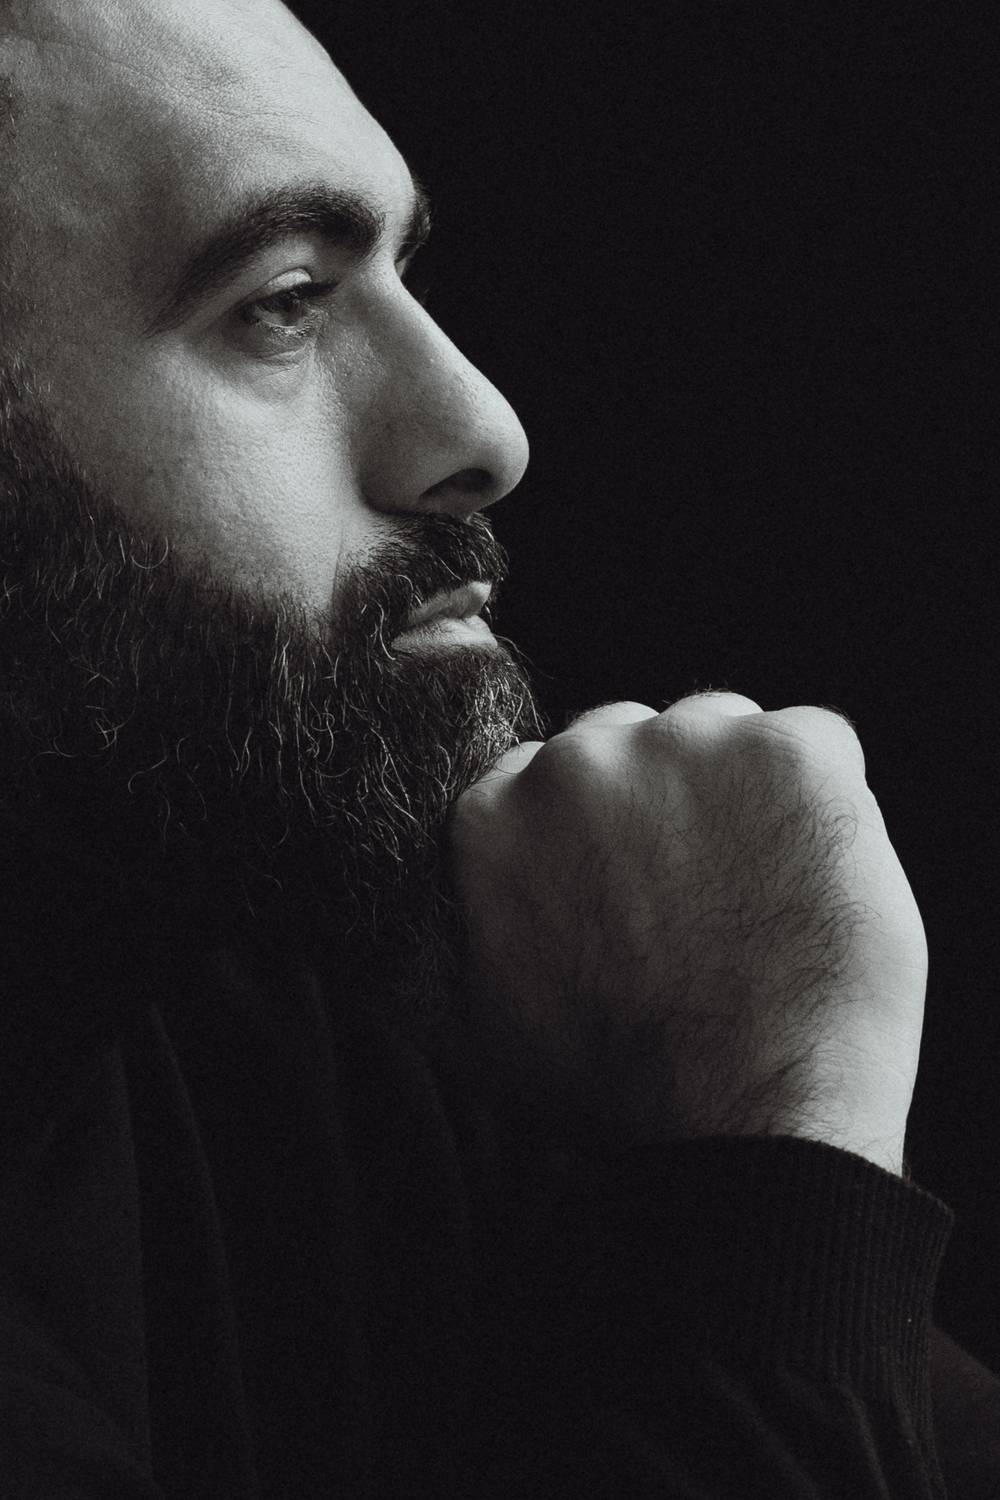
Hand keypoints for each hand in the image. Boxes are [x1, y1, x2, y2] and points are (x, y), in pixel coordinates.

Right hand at [444, 693, 926, 1173]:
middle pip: (636, 741)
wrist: (744, 1121)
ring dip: (744, 790)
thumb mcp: (479, 1025)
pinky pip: (819, 742)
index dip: (608, 832)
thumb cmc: (618, 1096)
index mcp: (494, 811)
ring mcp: (685, 745)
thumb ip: (447, 943)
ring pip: (723, 733)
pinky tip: (816, 877)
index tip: (641, 888)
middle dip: (668, 801)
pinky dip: (828, 797)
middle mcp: (578, 758)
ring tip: (765, 894)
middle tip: (706, 898)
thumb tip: (402, 925)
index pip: (554, 776)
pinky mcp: (788, 751)